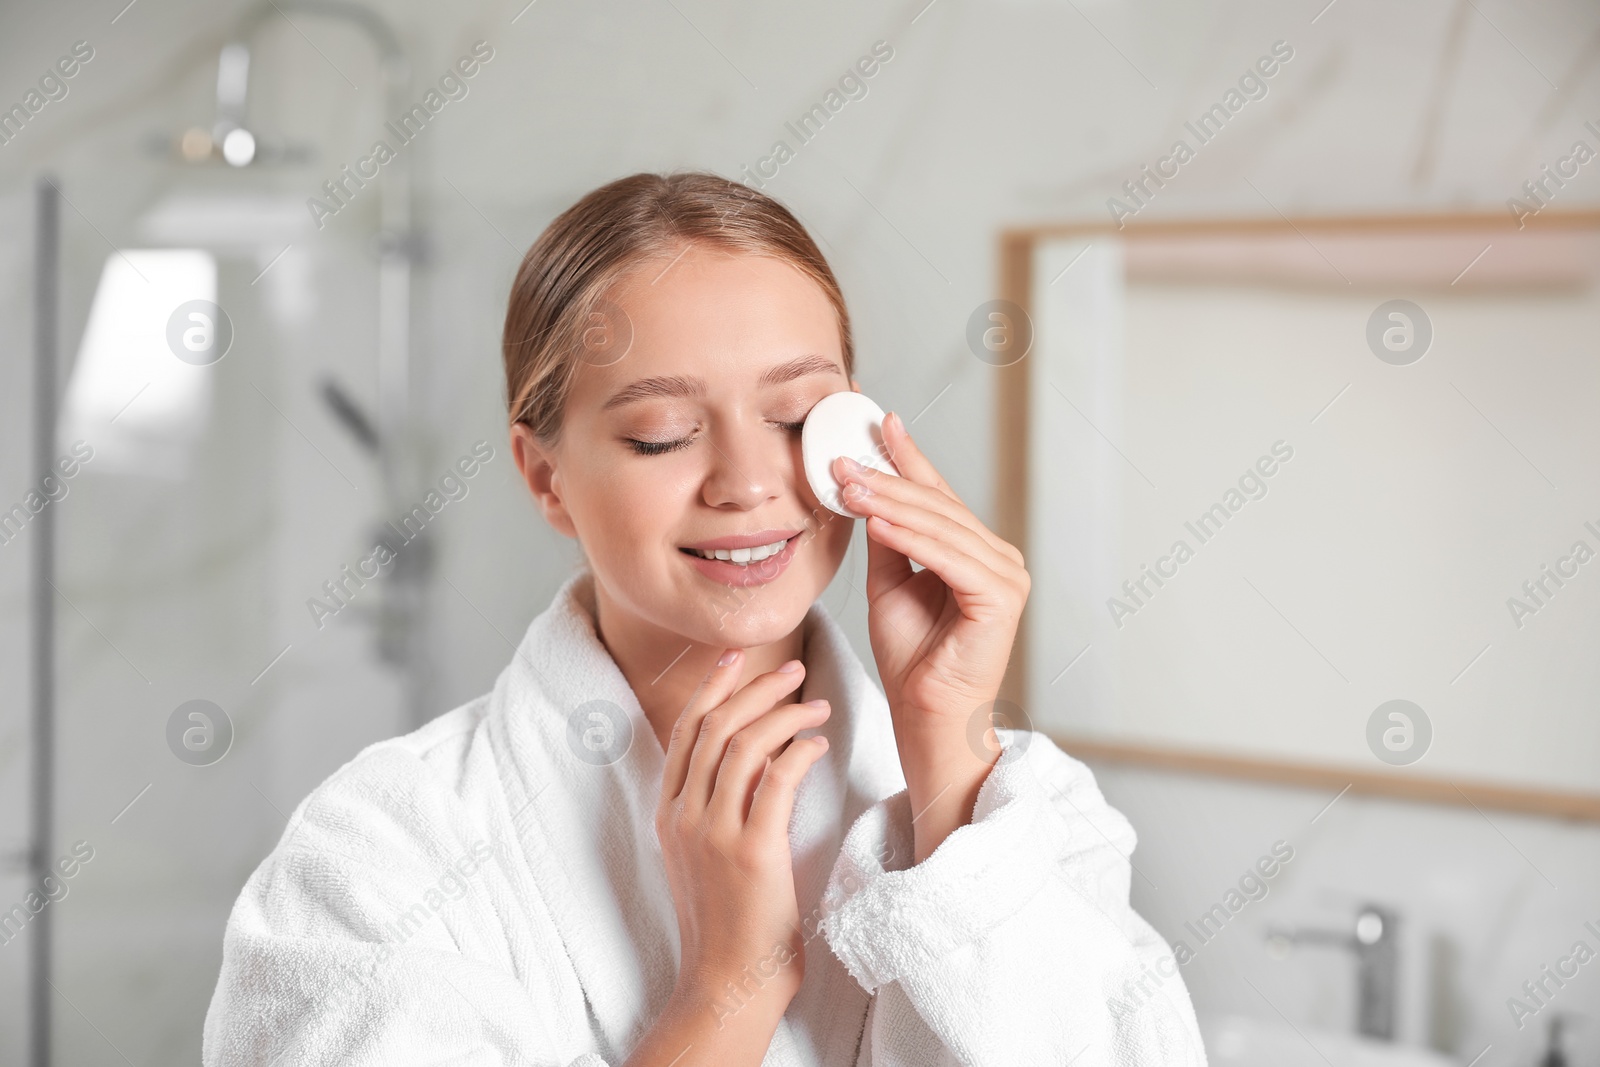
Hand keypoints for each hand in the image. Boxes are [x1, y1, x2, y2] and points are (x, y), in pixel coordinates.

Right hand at [654, 650, 830, 1027]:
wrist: (726, 980)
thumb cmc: (728, 921)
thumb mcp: (705, 854)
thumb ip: (717, 805)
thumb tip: (754, 755)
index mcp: (669, 814)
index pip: (685, 732)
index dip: (711, 689)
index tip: (735, 659)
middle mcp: (684, 817)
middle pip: (714, 728)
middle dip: (754, 689)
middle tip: (791, 670)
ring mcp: (714, 833)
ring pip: (743, 745)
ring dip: (784, 716)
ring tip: (816, 706)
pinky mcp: (751, 851)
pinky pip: (776, 780)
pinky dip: (798, 752)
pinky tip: (817, 746)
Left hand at [832, 410, 1029, 859]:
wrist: (924, 715)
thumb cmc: (911, 658)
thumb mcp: (890, 583)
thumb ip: (888, 538)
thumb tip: (867, 492)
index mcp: (976, 553)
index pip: (937, 496)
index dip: (906, 458)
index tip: (877, 422)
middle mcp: (999, 559)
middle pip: (937, 506)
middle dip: (886, 478)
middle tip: (841, 457)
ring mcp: (1005, 577)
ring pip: (940, 526)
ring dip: (891, 503)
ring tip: (849, 483)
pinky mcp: (999, 599)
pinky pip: (948, 558)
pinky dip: (912, 538)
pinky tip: (877, 522)